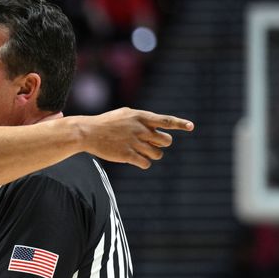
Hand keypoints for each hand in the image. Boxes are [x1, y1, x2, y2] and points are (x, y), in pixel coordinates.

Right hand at [77, 107, 193, 168]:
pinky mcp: (127, 155)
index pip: (166, 121)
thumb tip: (158, 126)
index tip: (191, 127)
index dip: (180, 123)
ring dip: (152, 155)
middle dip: (161, 144)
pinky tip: (136, 160)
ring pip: (157, 154)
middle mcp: (140, 129)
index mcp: (141, 117)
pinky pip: (146, 163)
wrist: (88, 132)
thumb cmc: (106, 123)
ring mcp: (134, 142)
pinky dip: (144, 163)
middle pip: (165, 141)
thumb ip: (142, 119)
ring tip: (141, 152)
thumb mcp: (125, 114)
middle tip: (151, 144)